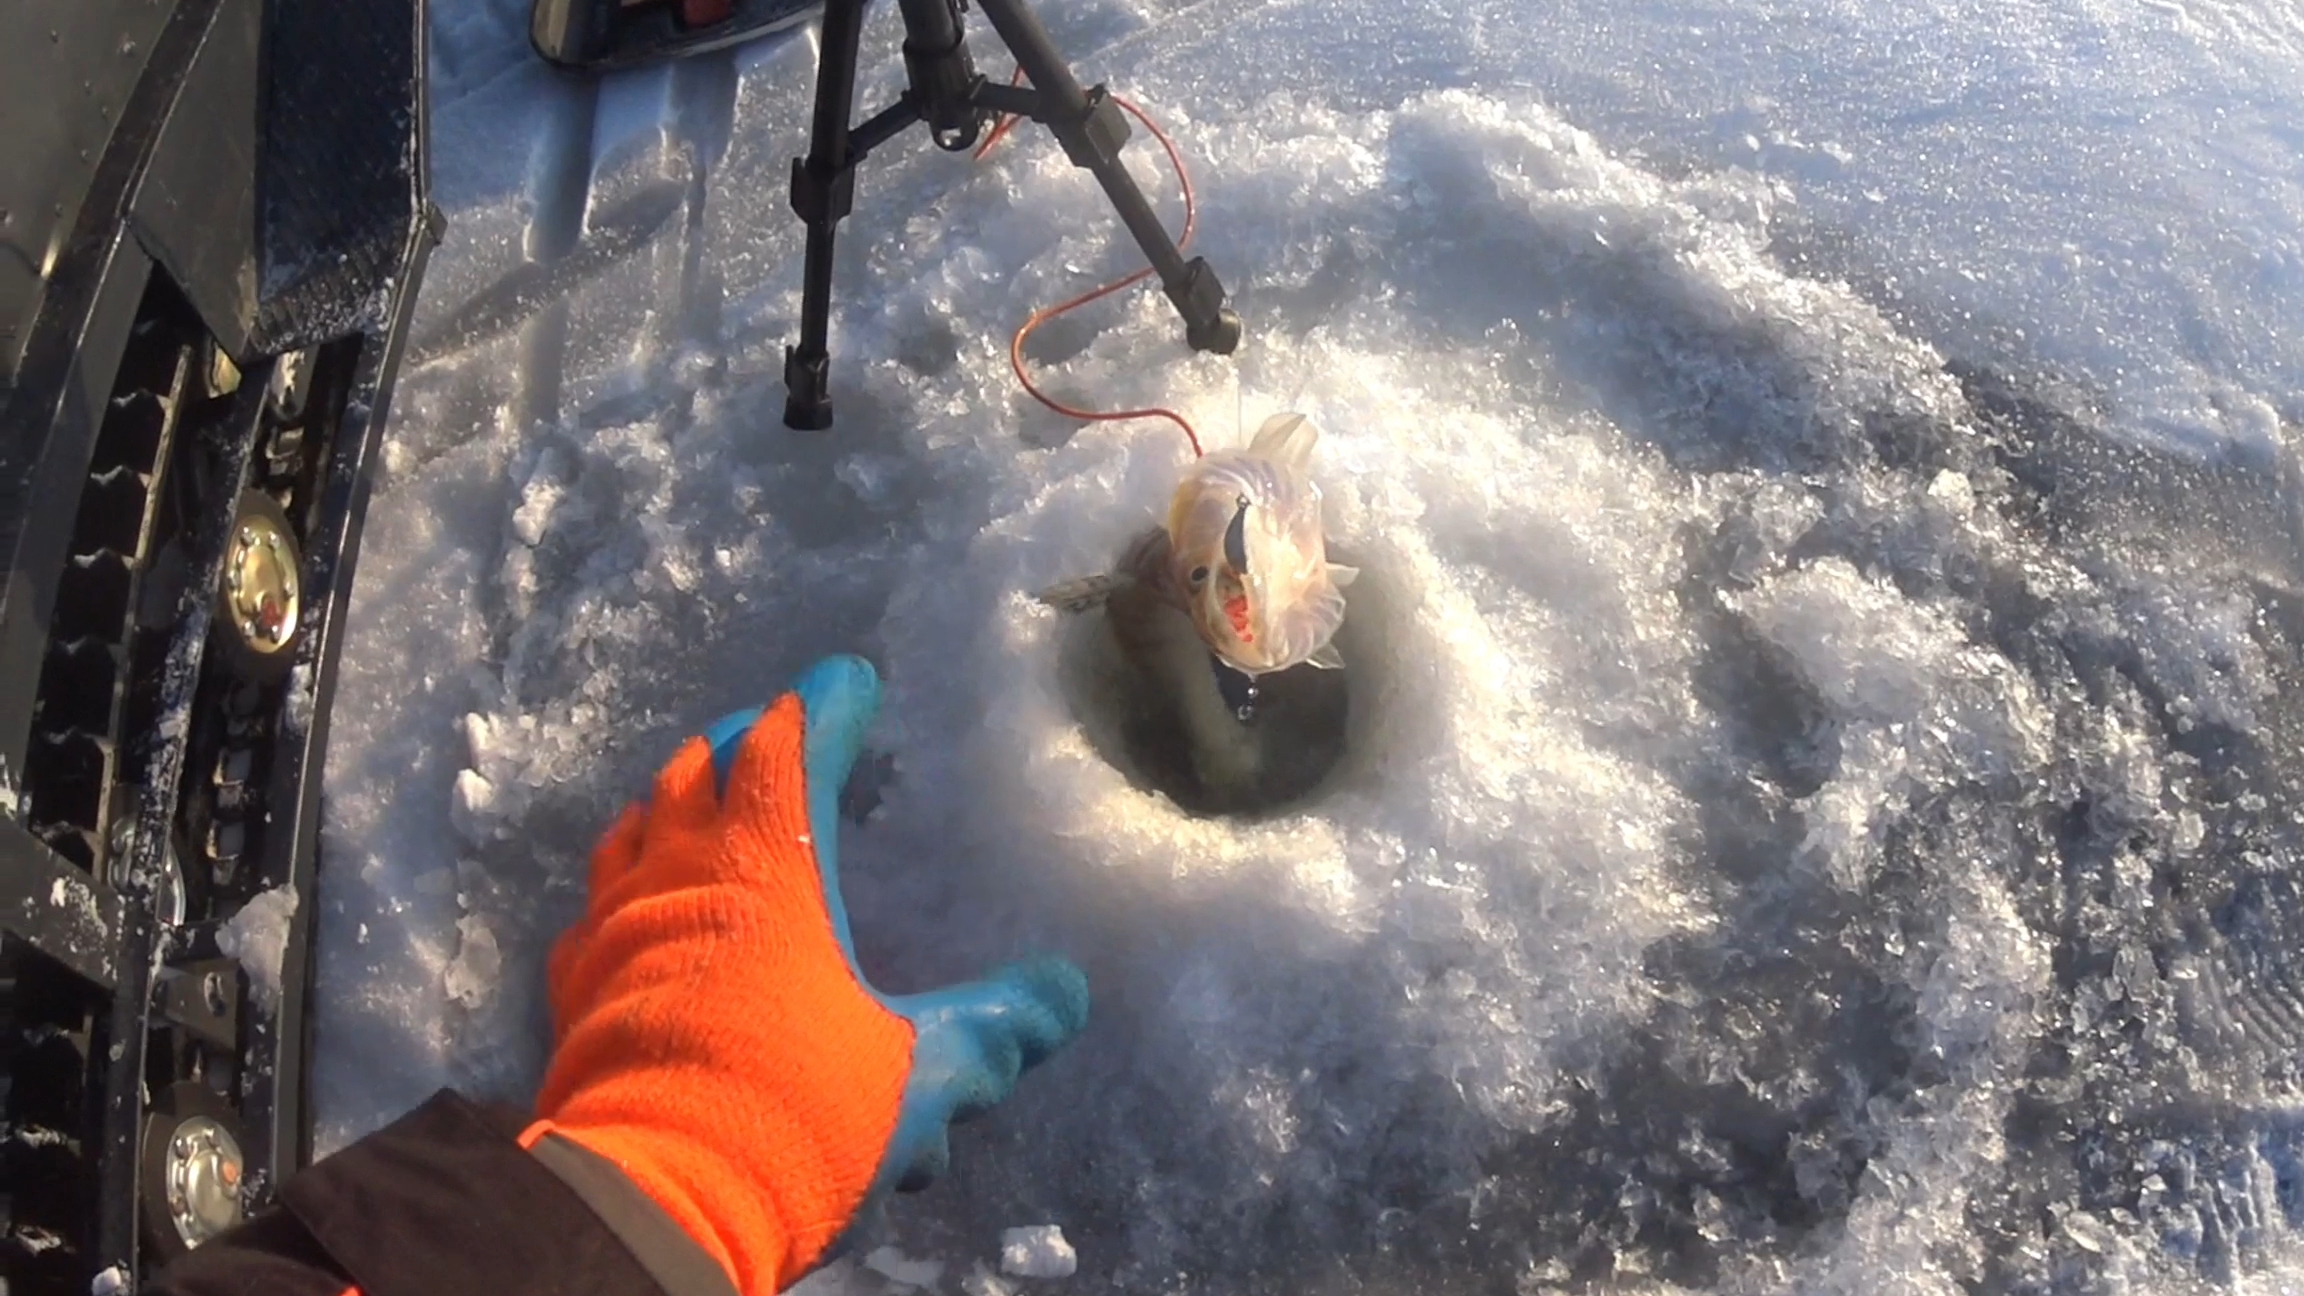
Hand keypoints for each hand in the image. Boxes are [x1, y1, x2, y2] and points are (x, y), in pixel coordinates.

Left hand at [534, 655, 1088, 1292]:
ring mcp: (614, 930)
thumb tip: (1065, 994)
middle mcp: (681, 877)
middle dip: (743, 740)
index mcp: (768, 869)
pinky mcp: (573, 990)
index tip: (848, 676)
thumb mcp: (922, 1077)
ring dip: (674, 802)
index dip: (823, 706)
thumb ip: (996, 1030)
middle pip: (700, 770)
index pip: (790, 750)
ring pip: (635, 830)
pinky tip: (632, 907)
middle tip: (776, 729)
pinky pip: (593, 911)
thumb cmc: (795, 1113)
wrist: (653, 1202)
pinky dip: (623, 886)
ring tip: (700, 798)